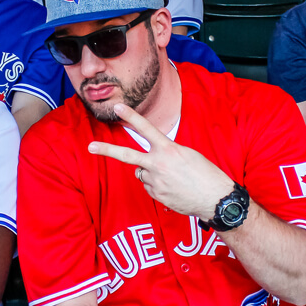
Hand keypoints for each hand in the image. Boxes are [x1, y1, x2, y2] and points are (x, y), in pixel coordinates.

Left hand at [87, 103, 233, 219]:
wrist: (215, 198)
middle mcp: (158, 164)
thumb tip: (145, 164)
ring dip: (151, 174)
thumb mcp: (187, 155)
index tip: (118, 106)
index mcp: (168, 150)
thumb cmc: (204, 173)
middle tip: (90, 147)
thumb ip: (164, 154)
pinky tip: (172, 188)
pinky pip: (148, 186)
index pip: (147, 129)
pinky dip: (156, 186)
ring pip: (141, 173)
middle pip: (127, 155)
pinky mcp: (155, 194)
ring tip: (172, 178)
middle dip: (106, 150)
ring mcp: (154, 181)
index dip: (132, 117)